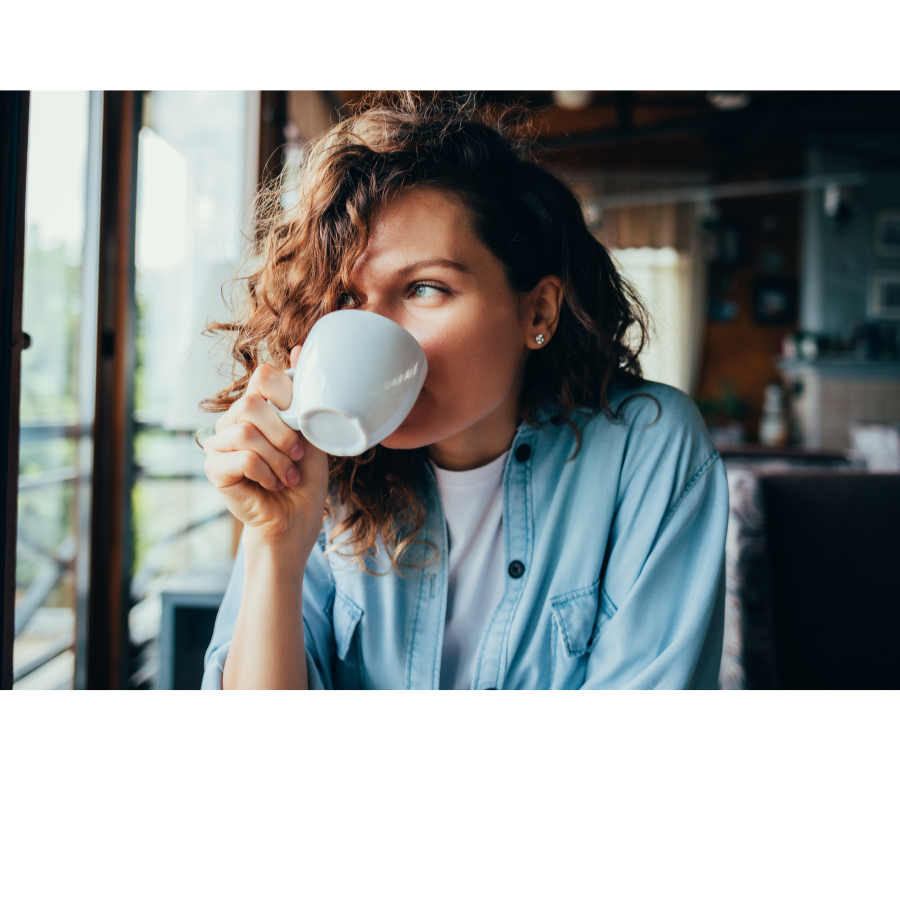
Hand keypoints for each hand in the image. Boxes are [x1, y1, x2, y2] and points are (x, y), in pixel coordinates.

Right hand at [204, 346, 328, 545]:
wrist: (296, 519)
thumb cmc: (305, 477)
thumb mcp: (312, 431)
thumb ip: (303, 396)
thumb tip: (299, 348)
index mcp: (257, 407)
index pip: (263, 377)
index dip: (287, 397)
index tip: (302, 424)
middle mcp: (233, 420)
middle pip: (252, 403)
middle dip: (284, 433)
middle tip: (297, 455)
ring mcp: (219, 443)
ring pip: (246, 431)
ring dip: (277, 458)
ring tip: (288, 475)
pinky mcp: (214, 468)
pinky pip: (241, 456)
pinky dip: (266, 472)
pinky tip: (273, 484)